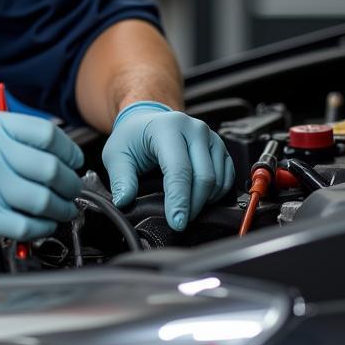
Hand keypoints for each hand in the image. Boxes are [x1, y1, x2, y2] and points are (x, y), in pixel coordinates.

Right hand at [0, 110, 83, 240]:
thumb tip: (64, 157)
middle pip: (50, 169)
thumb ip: (18, 136)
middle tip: (71, 189)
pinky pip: (25, 226)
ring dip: (62, 208)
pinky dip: (43, 228)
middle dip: (70, 184)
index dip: (69, 151)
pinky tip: (43, 224)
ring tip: (64, 209)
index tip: (73, 162)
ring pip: (42, 201)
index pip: (47, 135)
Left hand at [101, 101, 233, 230]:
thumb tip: (124, 201)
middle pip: (204, 176)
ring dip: (205, 201)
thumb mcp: (117, 155)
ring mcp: (209, 136)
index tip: (177, 223)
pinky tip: (200, 198)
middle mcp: (193, 128)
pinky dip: (216, 193)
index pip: (179, 169)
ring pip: (218, 179)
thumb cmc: (132, 138)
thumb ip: (121, 178)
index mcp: (167, 127)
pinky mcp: (218, 146)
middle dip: (193, 205)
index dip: (179, 200)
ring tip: (186, 208)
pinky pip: (227, 176)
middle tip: (180, 221)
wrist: (147, 121)